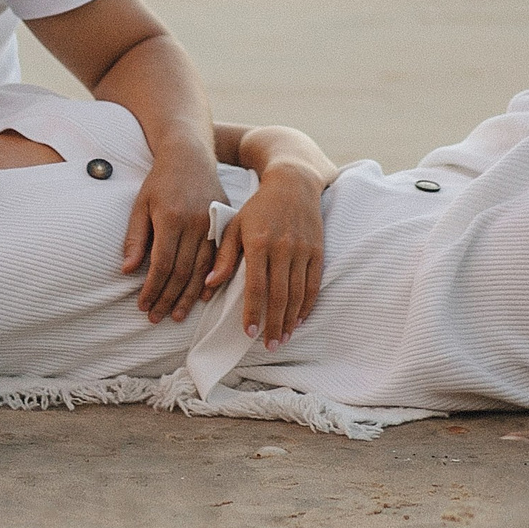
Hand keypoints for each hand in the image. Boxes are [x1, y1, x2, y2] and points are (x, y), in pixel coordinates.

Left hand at [122, 149, 224, 322]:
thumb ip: (135, 239)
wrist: (190, 157)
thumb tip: (127, 271)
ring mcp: (212, 225)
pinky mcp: (224, 225)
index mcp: (171, 217)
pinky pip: (218, 260)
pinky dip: (210, 281)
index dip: (152, 288)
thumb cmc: (160, 181)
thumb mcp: (141, 205)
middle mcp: (195, 223)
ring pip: (202, 270)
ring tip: (177, 316)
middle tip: (156, 317)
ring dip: (188, 297)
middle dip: (167, 298)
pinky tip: (202, 297)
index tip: (142, 305)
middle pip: (182, 272)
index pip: (162, 263)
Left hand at [211, 163, 325, 347]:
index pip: (256, 286)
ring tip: (282, 338)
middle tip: (268, 345)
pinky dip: (308, 304)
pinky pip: (314, 283)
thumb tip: (211, 284)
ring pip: (298, 293)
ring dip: (291, 319)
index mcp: (258, 242)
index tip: (249, 332)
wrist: (293, 182)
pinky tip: (300, 319)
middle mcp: (283, 247)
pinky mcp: (318, 250)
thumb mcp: (234, 225)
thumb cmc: (258, 206)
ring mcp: (303, 249)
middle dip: (274, 324)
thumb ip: (224, 256)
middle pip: (279, 295)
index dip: (254, 312)